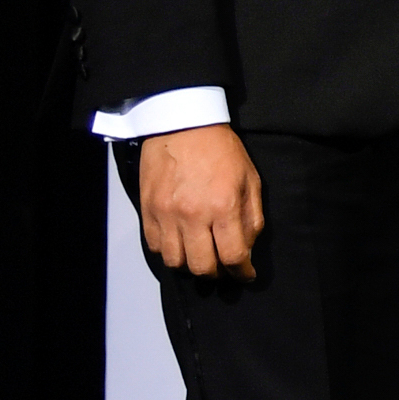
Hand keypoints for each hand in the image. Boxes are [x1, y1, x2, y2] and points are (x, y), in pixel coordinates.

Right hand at [137, 123, 262, 280]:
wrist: (182, 125)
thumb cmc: (220, 149)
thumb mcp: (250, 179)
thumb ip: (251, 217)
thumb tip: (247, 248)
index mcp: (223, 206)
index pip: (233, 256)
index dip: (242, 272)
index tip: (245, 275)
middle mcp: (192, 215)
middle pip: (201, 267)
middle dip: (216, 274)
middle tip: (223, 267)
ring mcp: (166, 214)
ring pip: (175, 262)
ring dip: (190, 264)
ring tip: (200, 254)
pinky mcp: (147, 210)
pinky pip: (155, 247)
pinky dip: (169, 251)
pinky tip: (181, 242)